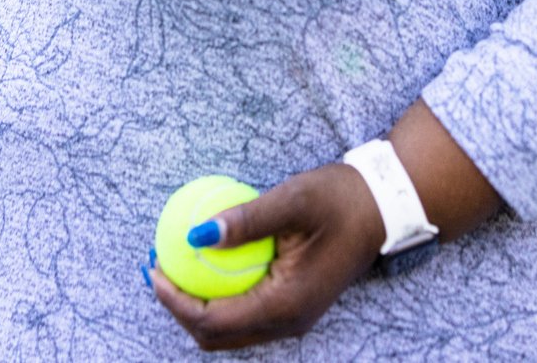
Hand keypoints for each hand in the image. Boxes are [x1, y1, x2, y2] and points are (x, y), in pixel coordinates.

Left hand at [148, 163, 383, 350]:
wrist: (383, 208)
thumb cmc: (340, 200)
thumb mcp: (292, 201)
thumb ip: (244, 221)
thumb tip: (195, 234)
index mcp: (286, 305)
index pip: (214, 320)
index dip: (176, 301)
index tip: (154, 268)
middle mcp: (288, 322)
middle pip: (216, 336)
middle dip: (179, 308)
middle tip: (157, 268)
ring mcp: (292, 318)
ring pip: (229, 330)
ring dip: (196, 305)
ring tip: (173, 265)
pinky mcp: (292, 306)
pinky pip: (244, 313)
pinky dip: (218, 297)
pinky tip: (206, 262)